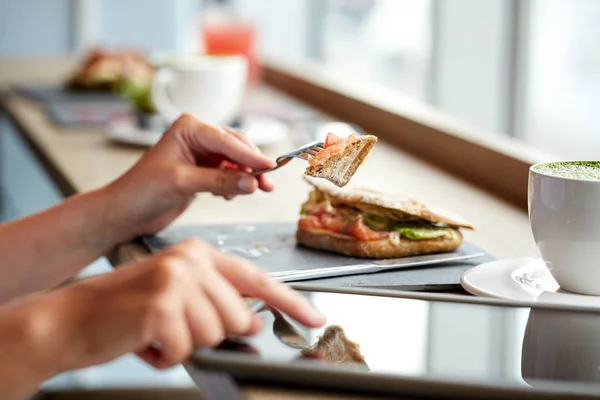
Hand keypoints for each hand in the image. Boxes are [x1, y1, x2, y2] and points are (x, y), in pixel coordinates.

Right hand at [15, 239, 324, 374]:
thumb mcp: (178, 296)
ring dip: (185, 344)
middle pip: (238, 317)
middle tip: (174, 326)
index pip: (256, 279)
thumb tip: (252, 322)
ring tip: (157, 331)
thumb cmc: (126, 310)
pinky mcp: (161, 305)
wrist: (72, 318)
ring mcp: (176, 280)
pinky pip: (186, 349)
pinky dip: (166, 356)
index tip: (313, 316)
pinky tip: (146, 341)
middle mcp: (190, 261)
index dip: (290, 302)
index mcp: (199, 255)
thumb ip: (219, 303)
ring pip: (215, 335)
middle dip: (209, 333)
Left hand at [104, 114, 276, 240]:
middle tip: (268, 184)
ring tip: (256, 191)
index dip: (251, 155)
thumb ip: (219, 181)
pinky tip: (231, 196)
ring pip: (236, 162)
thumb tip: (251, 183)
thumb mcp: (182, 183)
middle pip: (237, 148)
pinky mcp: (203, 172)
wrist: (124, 213)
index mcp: (189, 128)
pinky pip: (229, 174)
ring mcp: (201, 155)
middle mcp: (197, 137)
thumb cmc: (142, 191)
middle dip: (252, 166)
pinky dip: (235, 185)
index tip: (271, 167)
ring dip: (246, 177)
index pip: (227, 141)